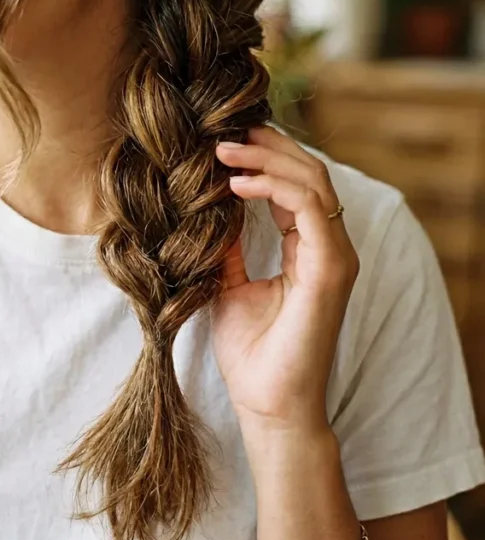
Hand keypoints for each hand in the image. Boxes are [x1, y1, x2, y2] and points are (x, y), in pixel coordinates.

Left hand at [211, 126, 358, 438]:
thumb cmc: (252, 353)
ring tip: (223, 150)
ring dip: (267, 157)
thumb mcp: (228, 283)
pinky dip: (273, 186)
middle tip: (222, 134)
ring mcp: (335, 255)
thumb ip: (228, 244)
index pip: (296, 183)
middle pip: (309, 171)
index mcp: (309, 247)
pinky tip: (237, 184)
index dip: (263, 156)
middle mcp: (329, 245)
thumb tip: (205, 206)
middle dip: (267, 145)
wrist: (269, 406)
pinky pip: (309, 206)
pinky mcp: (331, 268)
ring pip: (313, 179)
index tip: (221, 142)